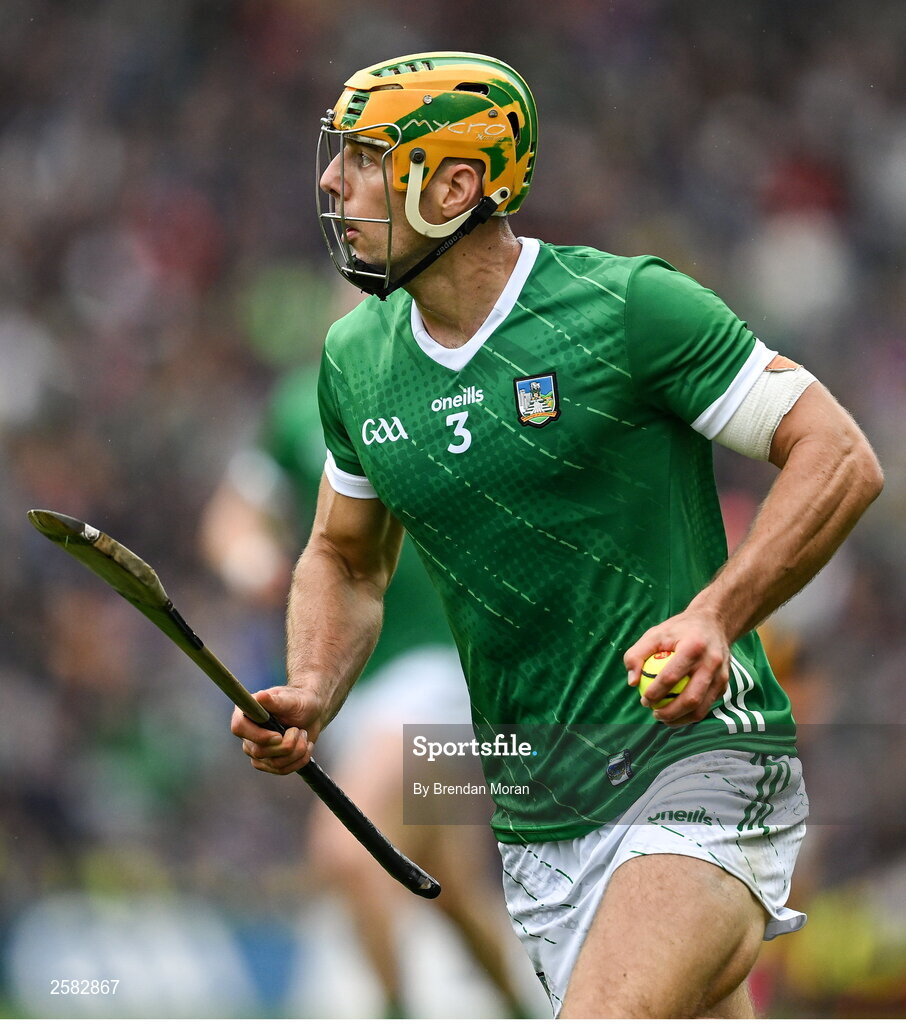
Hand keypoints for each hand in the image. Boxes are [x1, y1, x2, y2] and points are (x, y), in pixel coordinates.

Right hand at [230, 687, 325, 773]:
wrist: (312, 714)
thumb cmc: (299, 702)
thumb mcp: (291, 699)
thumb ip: (275, 701)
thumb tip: (261, 697)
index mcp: (246, 713)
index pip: (239, 728)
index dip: (258, 736)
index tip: (278, 736)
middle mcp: (247, 734)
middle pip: (260, 752)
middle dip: (287, 743)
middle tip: (299, 730)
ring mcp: (256, 750)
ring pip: (275, 764)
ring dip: (297, 750)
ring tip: (303, 734)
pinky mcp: (268, 763)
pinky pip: (283, 770)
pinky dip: (300, 759)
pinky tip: (306, 746)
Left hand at [624, 609, 730, 725]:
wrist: (714, 623)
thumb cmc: (678, 630)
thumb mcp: (654, 634)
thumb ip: (636, 655)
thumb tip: (632, 683)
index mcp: (693, 647)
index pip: (671, 677)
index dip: (655, 693)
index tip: (644, 700)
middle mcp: (711, 663)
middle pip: (690, 698)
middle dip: (669, 712)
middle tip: (654, 713)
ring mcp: (722, 675)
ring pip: (701, 707)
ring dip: (681, 719)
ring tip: (664, 718)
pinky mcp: (725, 683)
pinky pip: (707, 705)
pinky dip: (691, 714)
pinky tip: (676, 713)